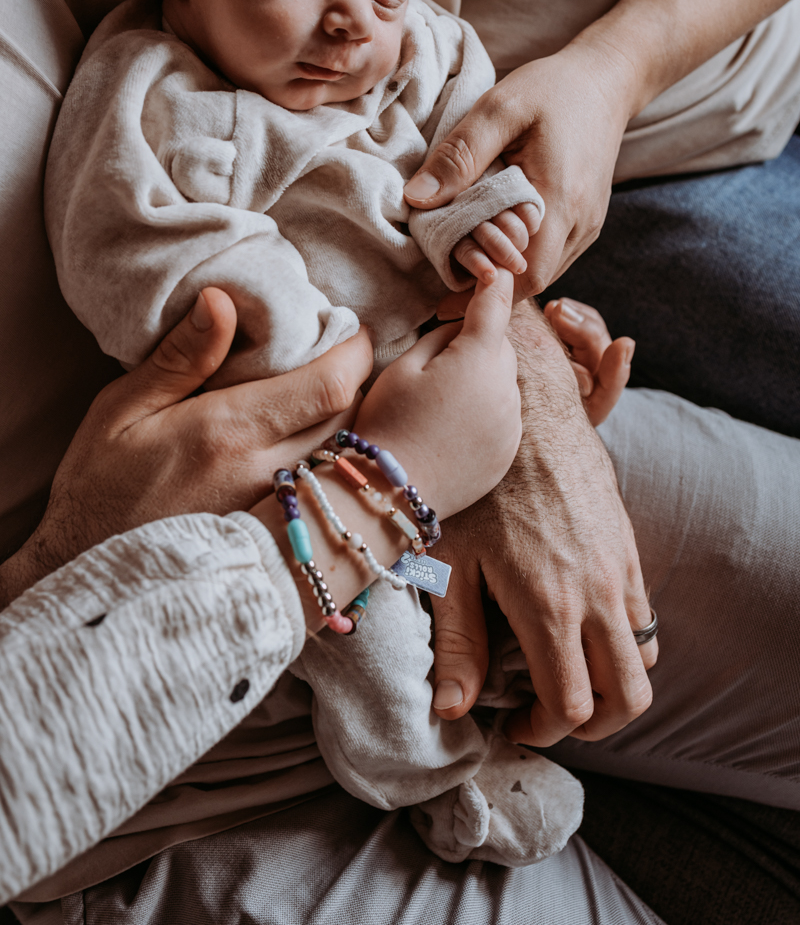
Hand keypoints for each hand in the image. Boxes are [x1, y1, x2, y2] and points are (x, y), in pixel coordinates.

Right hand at [0, 289, 371, 605]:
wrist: (92, 579)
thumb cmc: (98, 489)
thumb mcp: (122, 410)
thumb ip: (181, 356)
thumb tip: (222, 299)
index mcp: (228, 432)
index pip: (329, 385)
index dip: (354, 350)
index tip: (348, 328)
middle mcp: (264, 474)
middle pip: (350, 417)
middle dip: (354, 379)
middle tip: (336, 353)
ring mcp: (276, 511)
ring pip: (345, 455)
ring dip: (347, 419)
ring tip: (322, 393)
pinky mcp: (276, 535)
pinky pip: (327, 487)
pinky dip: (332, 458)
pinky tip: (308, 443)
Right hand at [355, 268, 519, 515]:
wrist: (390, 493)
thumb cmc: (388, 424)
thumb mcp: (404, 367)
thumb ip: (441, 336)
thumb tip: (463, 327)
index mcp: (479, 360)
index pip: (495, 306)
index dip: (493, 285)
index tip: (493, 271)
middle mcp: (506, 390)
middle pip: (500, 348)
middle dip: (477, 345)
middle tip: (435, 363)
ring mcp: (512, 424)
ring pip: (503, 382)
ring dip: (482, 380)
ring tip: (438, 405)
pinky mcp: (508, 452)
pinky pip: (503, 416)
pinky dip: (485, 412)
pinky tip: (449, 428)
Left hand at [404, 39, 637, 293]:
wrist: (605, 82)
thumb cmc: (552, 89)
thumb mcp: (499, 109)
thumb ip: (460, 155)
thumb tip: (418, 198)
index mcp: (560, 198)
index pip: (524, 272)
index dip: (485, 285)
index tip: (446, 289)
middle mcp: (580, 222)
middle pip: (532, 281)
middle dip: (491, 284)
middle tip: (450, 277)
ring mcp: (587, 226)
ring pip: (544, 273)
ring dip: (507, 272)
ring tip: (468, 260)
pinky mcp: (587, 222)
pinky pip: (553, 256)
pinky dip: (522, 258)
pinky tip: (496, 242)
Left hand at [429, 299, 656, 744]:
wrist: (524, 403)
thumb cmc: (476, 479)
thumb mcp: (451, 560)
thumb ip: (457, 641)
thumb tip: (452, 709)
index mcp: (550, 604)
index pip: (572, 705)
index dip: (544, 731)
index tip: (514, 723)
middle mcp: (597, 591)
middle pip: (627, 696)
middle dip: (594, 725)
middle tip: (550, 716)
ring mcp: (620, 565)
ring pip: (643, 655)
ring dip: (612, 680)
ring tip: (564, 673)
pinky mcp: (627, 540)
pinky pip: (643, 610)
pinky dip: (621, 637)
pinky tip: (576, 622)